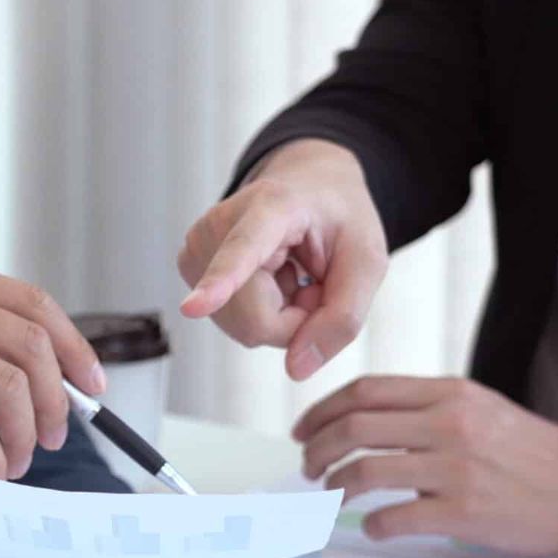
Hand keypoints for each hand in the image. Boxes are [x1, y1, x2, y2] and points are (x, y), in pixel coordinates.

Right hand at [177, 139, 388, 379]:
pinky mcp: (190, 268)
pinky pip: (233, 322)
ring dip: (279, 316)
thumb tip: (296, 369)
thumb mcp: (367, 262)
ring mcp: (198, 248)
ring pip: (242, 326)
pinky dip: (261, 313)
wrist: (310, 188)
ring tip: (292, 276)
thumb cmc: (339, 219)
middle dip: (295, 319)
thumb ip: (343, 317)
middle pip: (254, 318)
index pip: (242, 250)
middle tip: (312, 282)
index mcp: (272, 207)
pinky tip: (271, 281)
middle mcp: (221, 224)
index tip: (194, 308)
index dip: (220, 282)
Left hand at [296, 376, 557, 554]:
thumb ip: (426, 409)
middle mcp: (449, 424)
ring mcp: (456, 469)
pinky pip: (395, 519)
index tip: (303, 431)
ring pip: (365, 471)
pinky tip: (375, 528)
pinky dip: (373, 526)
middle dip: (317, 449)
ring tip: (331, 497)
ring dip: (335, 487)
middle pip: (354, 428)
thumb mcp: (479, 409)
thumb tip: (363, 422)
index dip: (321, 412)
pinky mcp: (464, 512)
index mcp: (450, 393)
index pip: (364, 391)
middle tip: (308, 467)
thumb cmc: (532, 453)